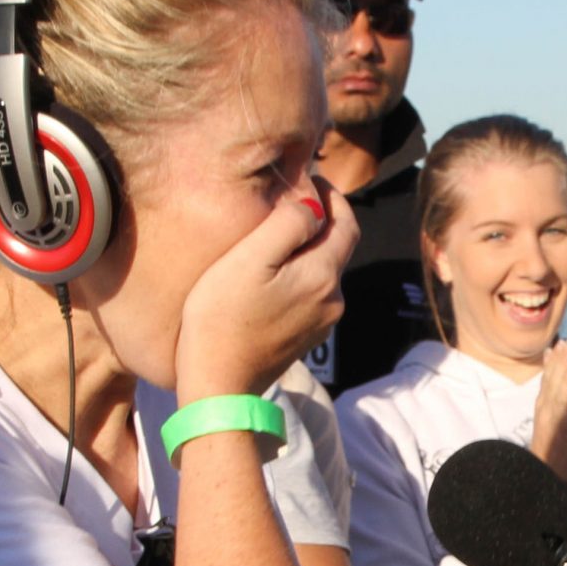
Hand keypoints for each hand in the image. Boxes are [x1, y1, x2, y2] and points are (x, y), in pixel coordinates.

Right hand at [176, 179, 358, 400]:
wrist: (218, 386)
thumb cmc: (223, 317)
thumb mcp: (250, 258)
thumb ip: (288, 224)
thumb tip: (313, 204)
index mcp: (324, 276)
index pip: (348, 224)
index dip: (335, 198)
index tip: (313, 178)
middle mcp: (333, 301)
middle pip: (337, 248)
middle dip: (320, 220)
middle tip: (293, 197)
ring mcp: (322, 323)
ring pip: (322, 272)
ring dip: (307, 249)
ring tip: (276, 232)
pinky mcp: (305, 339)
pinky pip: (309, 294)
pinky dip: (298, 274)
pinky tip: (270, 272)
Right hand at [531, 340, 566, 486]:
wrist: (548, 480)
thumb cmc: (556, 452)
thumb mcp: (559, 425)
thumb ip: (561, 405)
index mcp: (545, 409)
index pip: (549, 381)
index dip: (554, 362)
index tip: (562, 343)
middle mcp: (544, 414)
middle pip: (551, 383)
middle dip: (559, 363)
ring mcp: (550, 426)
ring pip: (556, 397)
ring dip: (563, 378)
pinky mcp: (557, 439)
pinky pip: (563, 421)